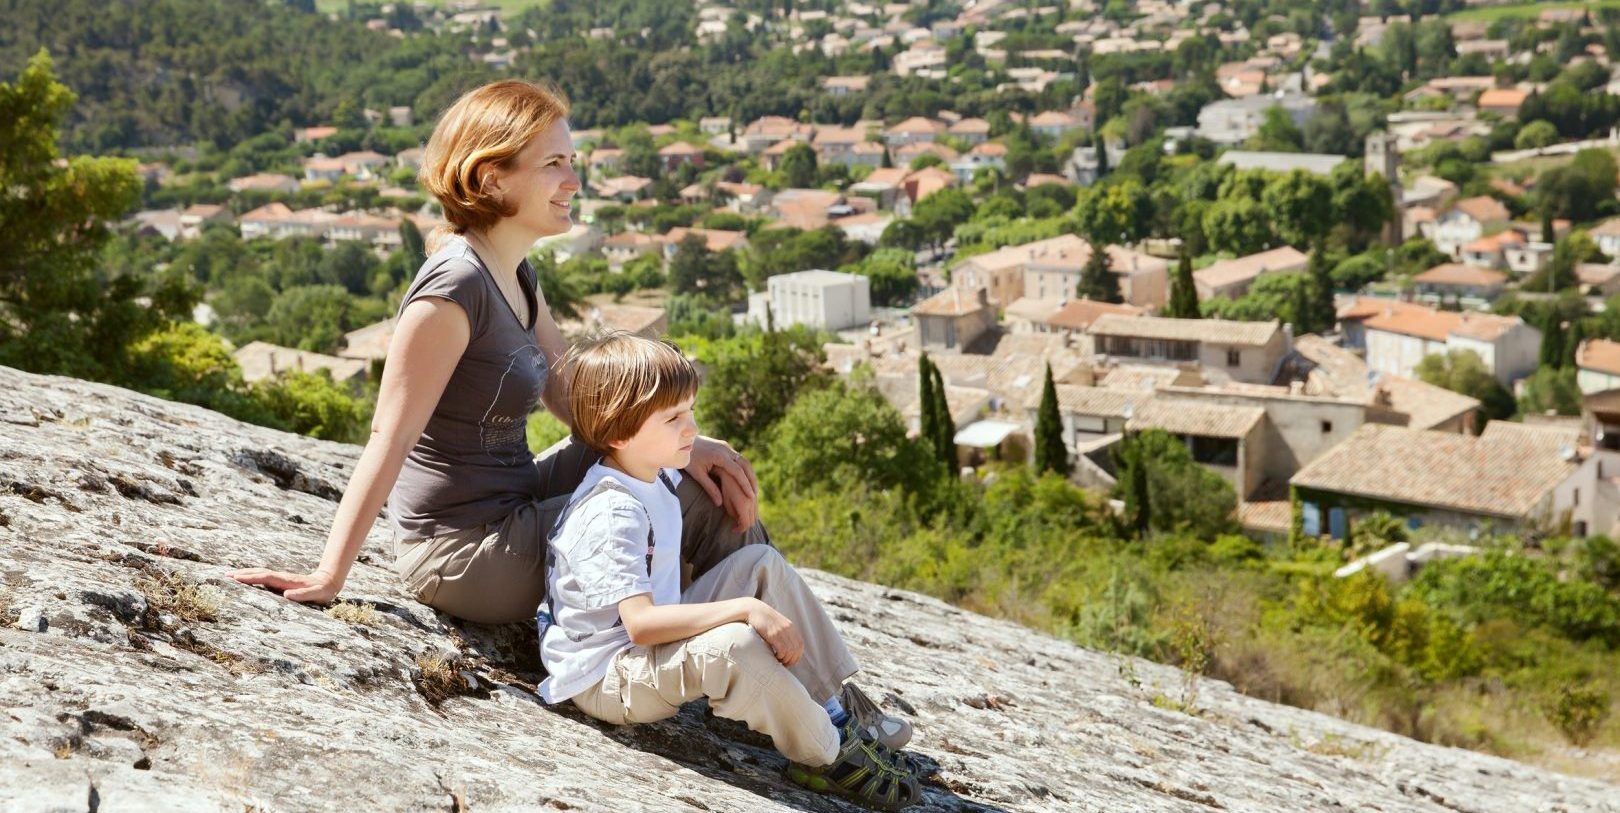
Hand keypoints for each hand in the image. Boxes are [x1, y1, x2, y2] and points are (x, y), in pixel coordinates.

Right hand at [227, 567, 341, 603]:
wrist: (328, 582)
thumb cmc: (322, 591)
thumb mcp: (316, 594)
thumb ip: (303, 595)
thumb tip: (287, 595)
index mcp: (286, 581)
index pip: (266, 578)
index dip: (251, 578)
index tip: (237, 578)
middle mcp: (281, 578)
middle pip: (259, 573)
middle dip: (243, 574)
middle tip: (226, 575)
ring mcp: (280, 579)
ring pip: (260, 574)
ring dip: (245, 574)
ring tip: (230, 575)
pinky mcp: (280, 582)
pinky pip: (263, 578)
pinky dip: (252, 577)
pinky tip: (245, 580)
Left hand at [685, 436, 759, 532]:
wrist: (682, 440)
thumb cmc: (688, 458)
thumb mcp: (697, 474)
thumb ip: (709, 488)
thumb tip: (719, 503)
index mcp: (720, 455)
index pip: (737, 471)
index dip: (745, 484)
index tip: (751, 496)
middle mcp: (726, 449)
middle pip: (745, 465)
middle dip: (751, 479)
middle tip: (756, 493)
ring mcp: (726, 447)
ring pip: (743, 460)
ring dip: (749, 473)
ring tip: (753, 487)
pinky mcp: (725, 447)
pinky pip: (738, 458)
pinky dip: (744, 468)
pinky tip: (745, 477)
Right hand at [743, 598, 802, 666]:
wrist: (752, 609)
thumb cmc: (761, 619)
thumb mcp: (775, 624)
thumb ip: (781, 633)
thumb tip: (783, 648)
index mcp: (791, 627)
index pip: (800, 646)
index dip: (796, 656)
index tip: (788, 661)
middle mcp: (789, 629)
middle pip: (797, 650)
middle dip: (791, 660)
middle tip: (783, 664)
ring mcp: (782, 632)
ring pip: (790, 652)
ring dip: (785, 660)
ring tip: (777, 661)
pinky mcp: (774, 634)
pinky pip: (783, 650)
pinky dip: (780, 656)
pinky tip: (774, 657)